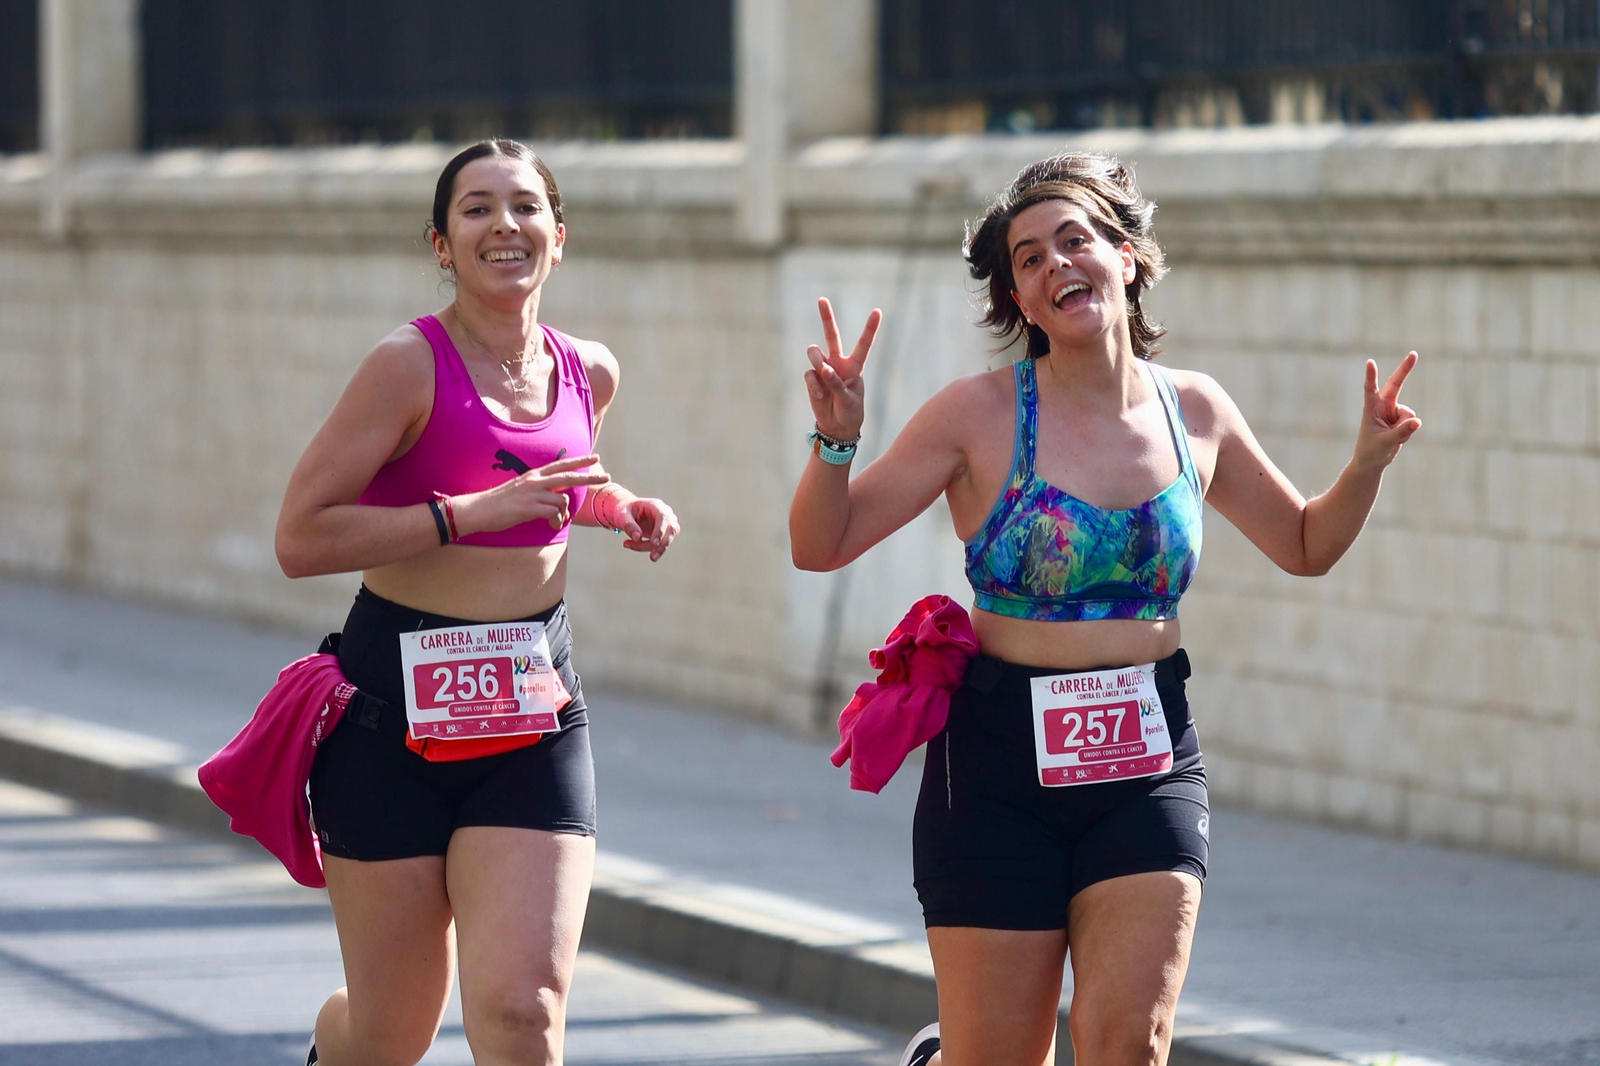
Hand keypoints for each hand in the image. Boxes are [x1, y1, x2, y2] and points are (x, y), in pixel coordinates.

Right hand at [460, 453, 609, 533]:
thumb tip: (557, 499)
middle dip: (590, 476)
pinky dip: (556, 521)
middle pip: (569, 476)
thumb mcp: (521, 489)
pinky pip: (555, 513)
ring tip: (554, 520)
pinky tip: (549, 524)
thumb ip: (539, 490)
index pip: (561, 464)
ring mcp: (533, 493)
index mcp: (534, 475)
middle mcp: (535, 481)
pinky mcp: (530, 507)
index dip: (579, 461)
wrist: (479, 510)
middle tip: (606, 476)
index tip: (594, 457)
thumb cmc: (500, 503)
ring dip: (564, 513)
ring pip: (563, 499)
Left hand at [603, 492, 679, 561]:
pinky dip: (648, 548)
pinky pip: (661, 545)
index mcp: (655, 505)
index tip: (654, 543)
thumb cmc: (624, 511)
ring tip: (628, 545)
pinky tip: (632, 545)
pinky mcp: (665, 534)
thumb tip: (638, 537)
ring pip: (667, 539)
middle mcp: (666, 514)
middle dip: (662, 545)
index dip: (660, 530)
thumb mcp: (622, 516)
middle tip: (652, 558)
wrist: (627, 513)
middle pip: (671, 529)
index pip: (664, 517)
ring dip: (653, 549)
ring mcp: (668, 524)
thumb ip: (629, 525)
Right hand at [804, 297, 881, 440]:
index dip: (870, 328)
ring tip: (823, 373)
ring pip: (815, 353)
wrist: (836, 427)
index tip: (878, 311)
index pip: (863, 344)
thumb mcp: (849, 399)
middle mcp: (838, 363)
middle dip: (826, 317)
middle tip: (822, 299)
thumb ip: (837, 383)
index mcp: (855, 366)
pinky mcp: (812, 378)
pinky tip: (820, 395)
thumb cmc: (849, 412)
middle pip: (832, 336)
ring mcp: (823, 369)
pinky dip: (814, 385)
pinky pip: (810, 375)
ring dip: (817, 360)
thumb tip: (822, 368)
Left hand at [1353, 352, 1421, 471]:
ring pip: (1409, 414)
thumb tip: (1417, 421)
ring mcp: (1393, 411)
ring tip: (1391, 438)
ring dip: (1405, 429)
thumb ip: (1401, 432)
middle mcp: (1382, 406)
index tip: (1369, 362)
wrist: (1373, 461)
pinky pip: (1412, 423)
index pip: (1370, 390)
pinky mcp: (1401, 418)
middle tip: (1414, 353)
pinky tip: (1398, 438)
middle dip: (1405, 369)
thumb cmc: (1371, 451)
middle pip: (1396, 384)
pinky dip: (1408, 433)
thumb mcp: (1385, 443)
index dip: (1371, 376)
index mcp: (1370, 408)